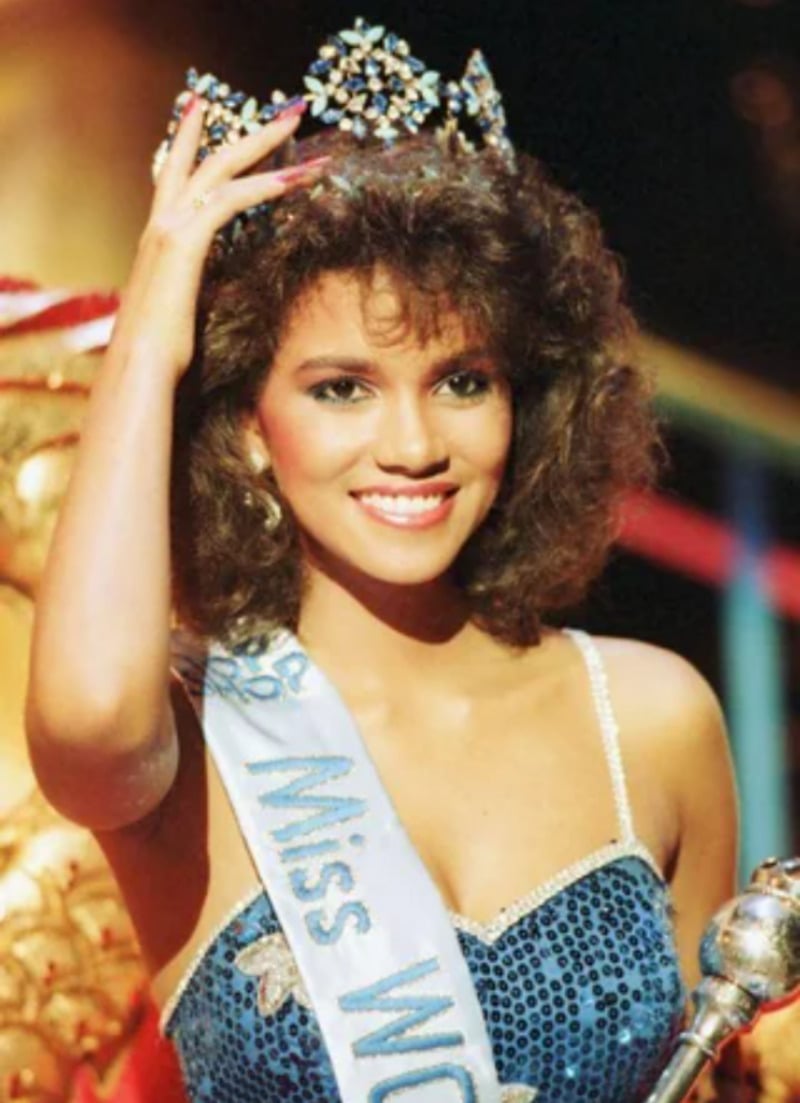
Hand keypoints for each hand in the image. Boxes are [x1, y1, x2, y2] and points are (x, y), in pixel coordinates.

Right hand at [110, 96, 324, 379]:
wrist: (140, 368)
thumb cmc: (162, 354)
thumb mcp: (184, 312)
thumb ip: (197, 291)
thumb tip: (219, 296)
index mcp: (159, 241)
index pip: (177, 179)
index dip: (189, 141)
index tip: (202, 107)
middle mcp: (161, 225)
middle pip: (207, 162)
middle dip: (248, 134)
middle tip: (284, 111)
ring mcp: (169, 229)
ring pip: (222, 170)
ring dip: (266, 146)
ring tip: (299, 124)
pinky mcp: (183, 242)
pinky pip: (230, 200)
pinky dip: (264, 185)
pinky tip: (295, 176)